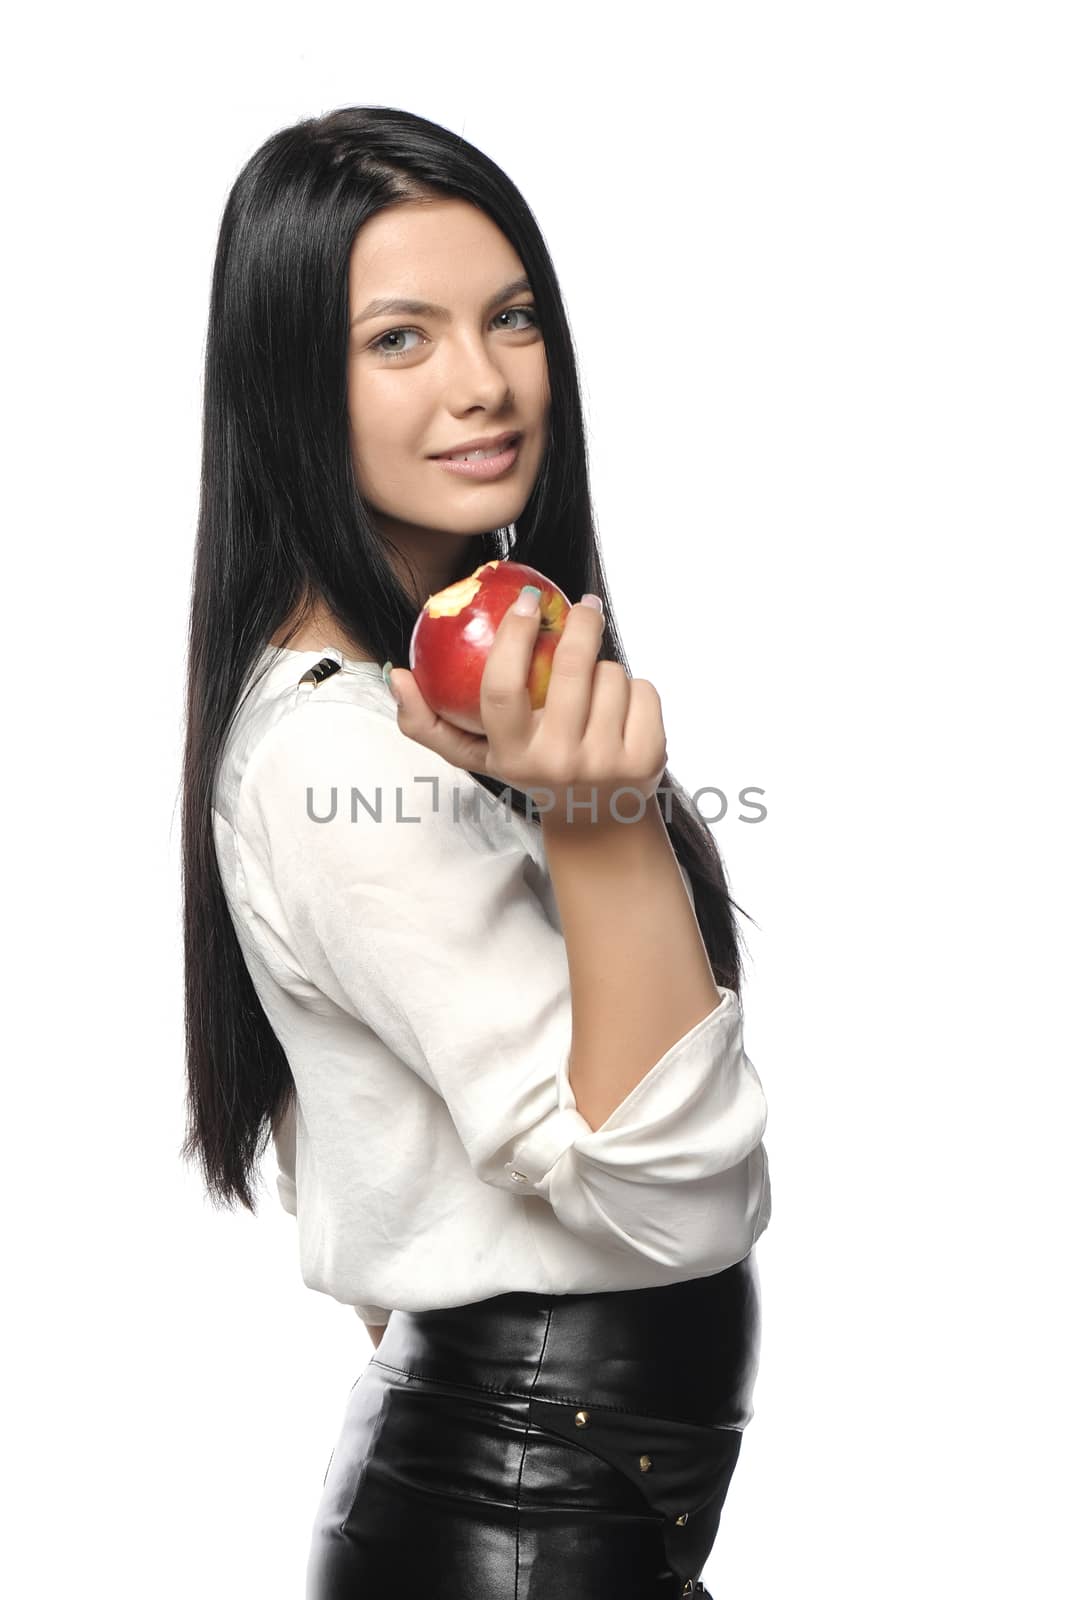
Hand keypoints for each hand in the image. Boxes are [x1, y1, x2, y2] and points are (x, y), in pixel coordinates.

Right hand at [384, 593, 667, 823]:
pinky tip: (623, 709)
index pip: (502, 688)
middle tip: (584, 605)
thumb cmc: (531, 772)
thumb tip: (397, 676)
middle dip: (581, 623)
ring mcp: (606, 763)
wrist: (597, 821)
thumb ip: (429, 723)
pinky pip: (644, 690)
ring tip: (596, 691)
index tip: (525, 600)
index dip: (513, 636)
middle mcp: (558, 763)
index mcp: (512, 756)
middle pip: (571, 667)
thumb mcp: (479, 756)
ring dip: (606, 669)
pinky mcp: (647, 759)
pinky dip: (635, 690)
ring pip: (612, 675)